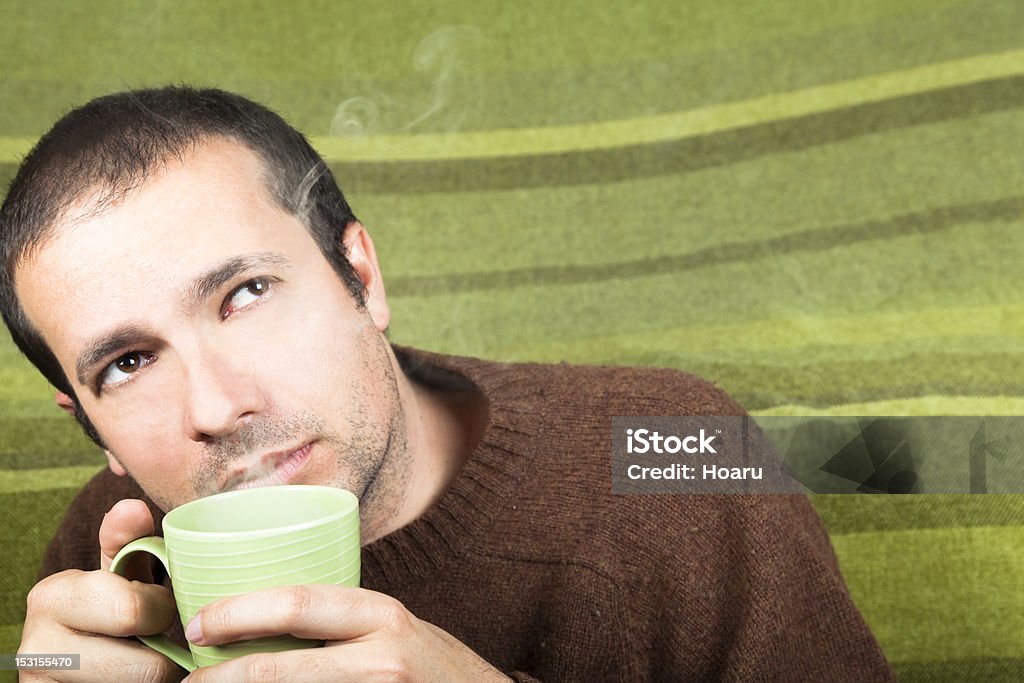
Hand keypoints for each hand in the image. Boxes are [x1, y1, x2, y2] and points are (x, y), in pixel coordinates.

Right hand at [18, 499, 183, 681]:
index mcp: (51, 596)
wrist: (74, 663)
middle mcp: (35, 647)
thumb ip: (128, 542)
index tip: (158, 611)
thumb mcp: (118, 576)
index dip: (164, 613)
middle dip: (165, 655)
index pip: (134, 611)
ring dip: (157, 680)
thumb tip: (131, 509)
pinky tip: (131, 680)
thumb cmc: (108, 612)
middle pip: (146, 666)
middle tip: (159, 644)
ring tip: (143, 664)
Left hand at [180, 585, 509, 681]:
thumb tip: (262, 620)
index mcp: (380, 615)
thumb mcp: (393, 629)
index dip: (238, 613)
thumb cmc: (434, 668)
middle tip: (189, 680)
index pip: (296, 604)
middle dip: (221, 676)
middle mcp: (382, 657)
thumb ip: (341, 623)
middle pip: (279, 669)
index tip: (198, 622)